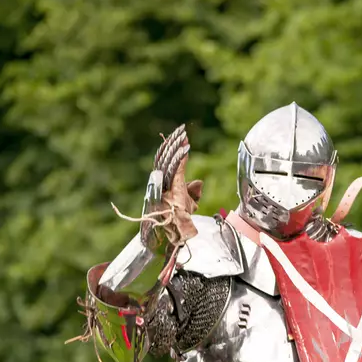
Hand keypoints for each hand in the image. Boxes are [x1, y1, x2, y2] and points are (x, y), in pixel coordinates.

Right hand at [144, 125, 200, 244]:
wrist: (179, 231)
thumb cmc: (181, 220)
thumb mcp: (190, 204)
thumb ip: (193, 192)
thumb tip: (199, 181)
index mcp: (165, 184)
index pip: (168, 162)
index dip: (173, 149)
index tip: (181, 137)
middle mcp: (162, 183)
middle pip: (166, 157)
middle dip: (173, 143)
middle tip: (181, 130)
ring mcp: (166, 185)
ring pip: (170, 160)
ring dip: (177, 146)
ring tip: (183, 134)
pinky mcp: (173, 188)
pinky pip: (177, 169)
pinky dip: (182, 157)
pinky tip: (186, 147)